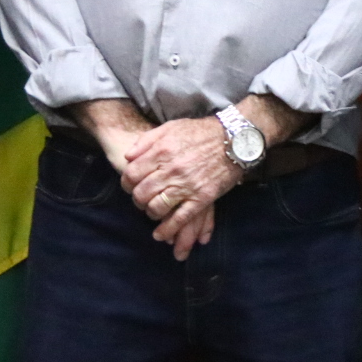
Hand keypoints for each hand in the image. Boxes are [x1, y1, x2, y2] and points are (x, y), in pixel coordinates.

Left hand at [122, 117, 241, 260]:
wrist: (234, 139)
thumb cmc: (201, 132)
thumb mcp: (171, 127)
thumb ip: (146, 140)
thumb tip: (128, 158)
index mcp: (161, 151)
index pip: (132, 174)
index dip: (127, 182)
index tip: (130, 185)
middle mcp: (171, 170)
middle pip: (141, 193)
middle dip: (138, 199)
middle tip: (141, 199)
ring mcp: (186, 185)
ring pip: (157, 208)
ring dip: (151, 213)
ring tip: (153, 211)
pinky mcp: (201, 198)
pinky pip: (180, 219)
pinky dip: (167, 230)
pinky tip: (160, 234)